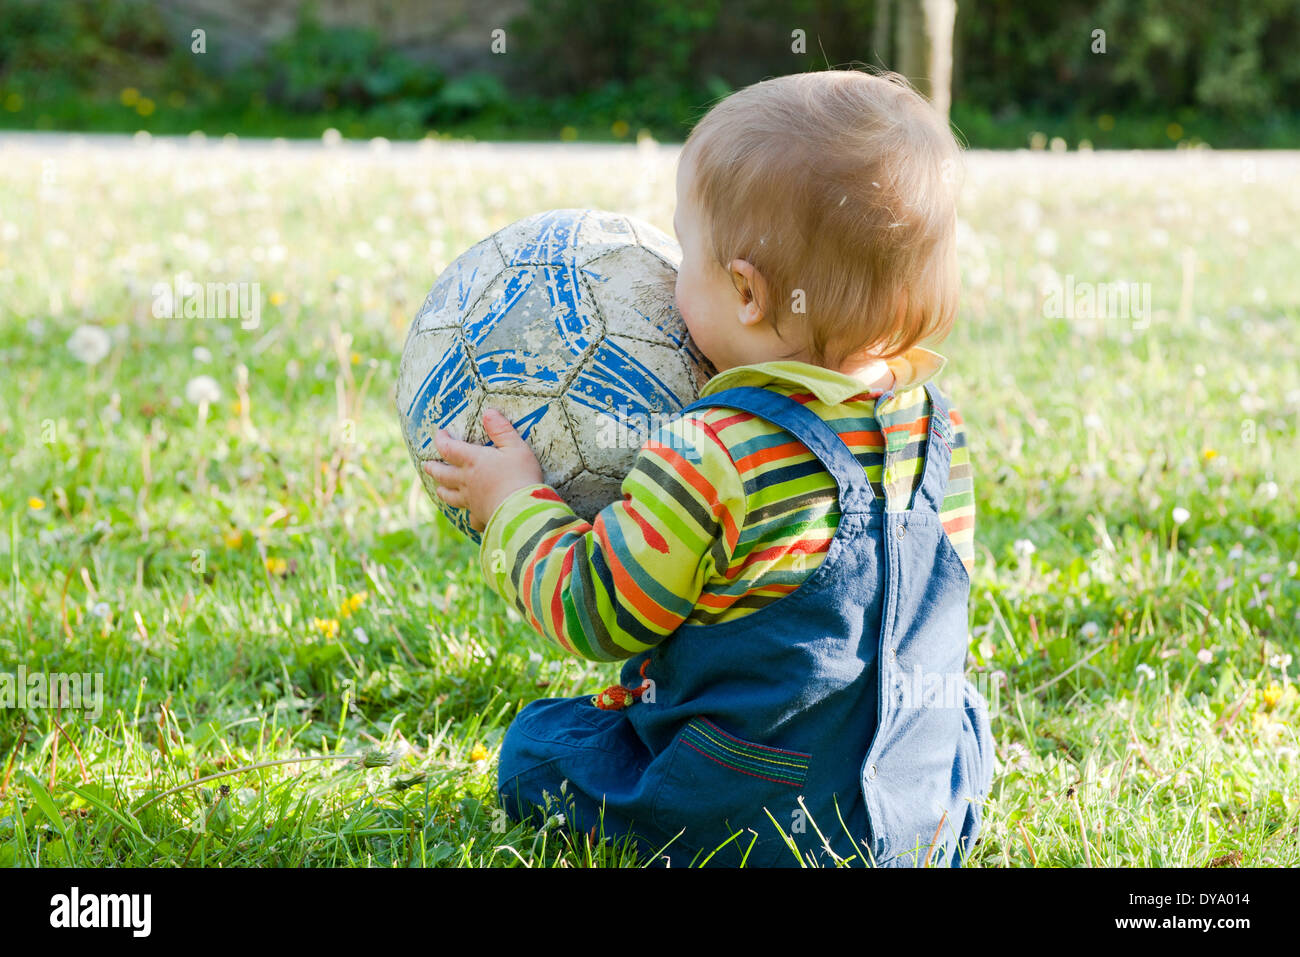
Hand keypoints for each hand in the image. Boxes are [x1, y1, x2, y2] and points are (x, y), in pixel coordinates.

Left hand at [423, 408, 545, 532]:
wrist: (522, 510)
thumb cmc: (520, 475)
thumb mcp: (516, 447)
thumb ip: (501, 430)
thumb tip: (488, 413)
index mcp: (473, 461)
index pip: (449, 448)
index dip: (441, 439)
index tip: (438, 433)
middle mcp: (467, 480)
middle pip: (442, 474)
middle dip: (433, 467)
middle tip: (426, 464)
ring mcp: (471, 500)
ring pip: (449, 496)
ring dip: (442, 490)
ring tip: (439, 488)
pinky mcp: (480, 516)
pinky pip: (471, 518)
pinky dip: (470, 516)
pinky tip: (472, 517)